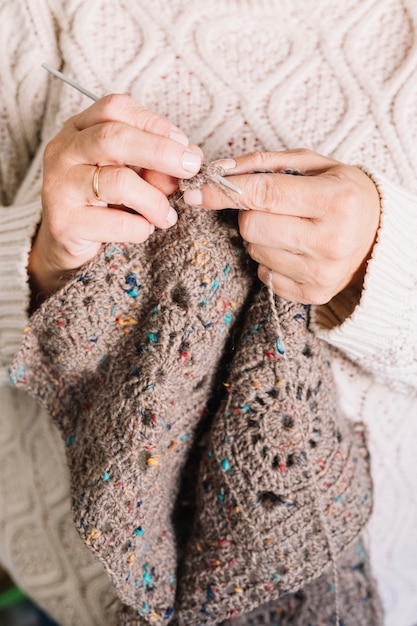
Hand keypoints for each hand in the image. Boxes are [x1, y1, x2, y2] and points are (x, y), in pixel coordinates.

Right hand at [29, 94, 201, 297]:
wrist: (67, 242)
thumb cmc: (101, 202)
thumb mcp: (129, 173)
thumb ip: (155, 163)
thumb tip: (190, 158)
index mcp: (79, 129)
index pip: (115, 108)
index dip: (153, 122)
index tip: (182, 143)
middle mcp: (63, 152)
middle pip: (114, 138)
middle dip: (160, 151)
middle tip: (190, 167)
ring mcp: (60, 186)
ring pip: (119, 182)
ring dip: (155, 200)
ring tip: (167, 215)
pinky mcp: (65, 222)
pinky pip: (117, 222)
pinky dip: (141, 228)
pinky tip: (144, 229)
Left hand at [183, 149, 380, 303]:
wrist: (379, 236)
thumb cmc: (342, 193)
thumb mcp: (314, 164)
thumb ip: (265, 163)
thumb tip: (220, 170)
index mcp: (335, 200)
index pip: (263, 195)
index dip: (223, 192)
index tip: (196, 191)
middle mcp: (331, 240)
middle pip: (252, 228)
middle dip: (250, 214)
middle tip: (271, 209)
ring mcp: (322, 273)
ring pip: (255, 252)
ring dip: (260, 238)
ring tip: (288, 229)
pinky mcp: (314, 294)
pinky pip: (265, 276)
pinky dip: (270, 260)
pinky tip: (292, 250)